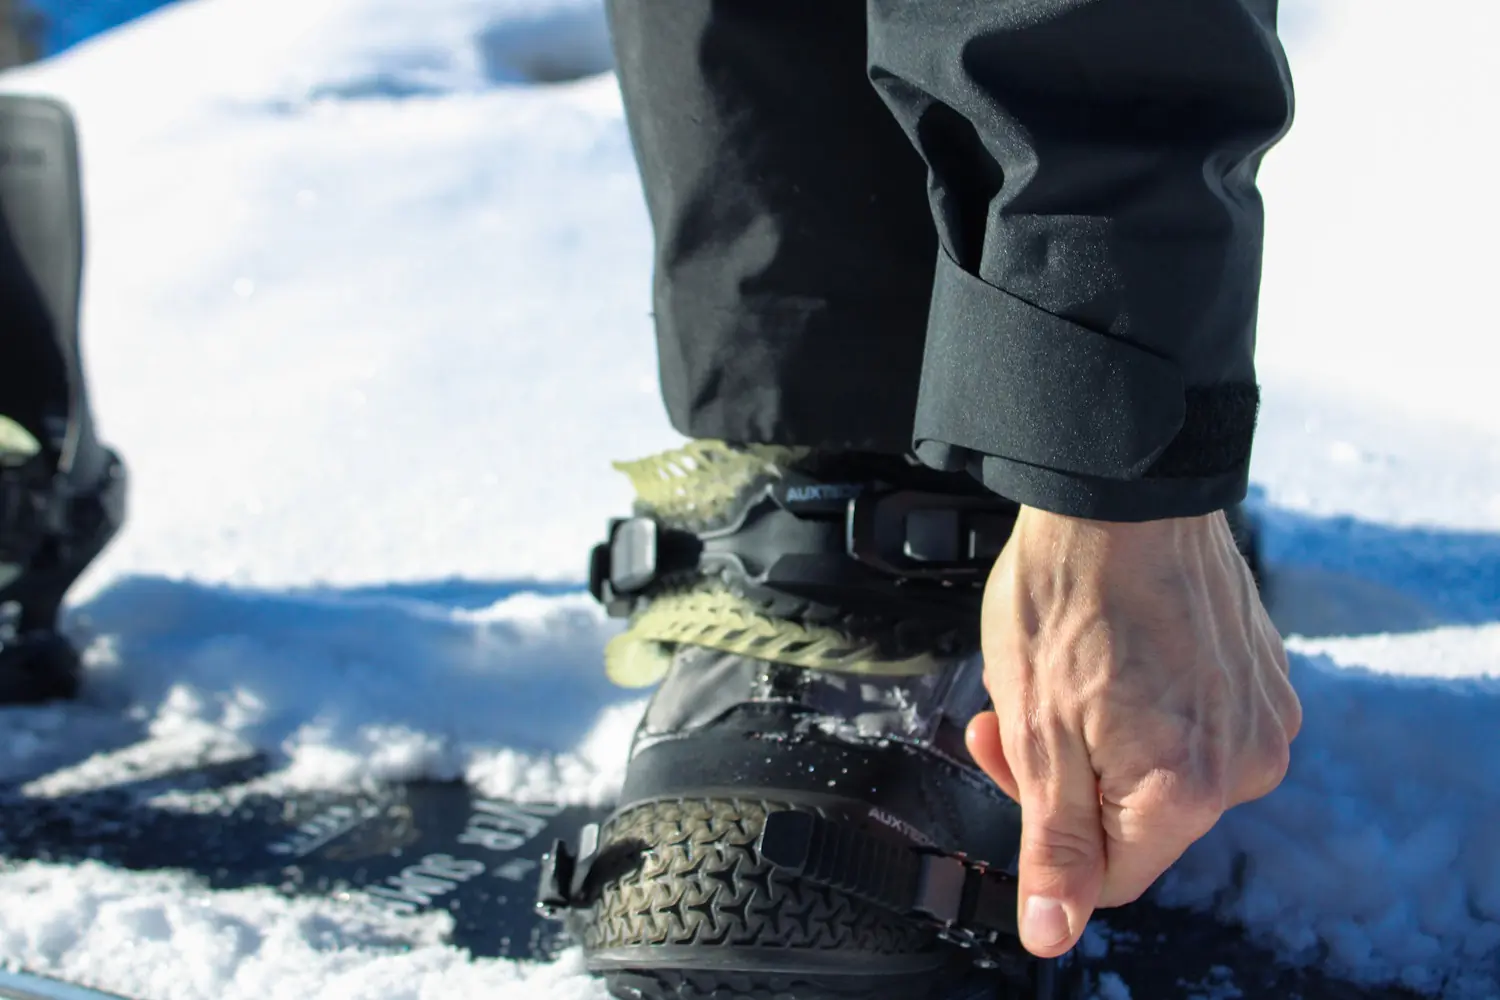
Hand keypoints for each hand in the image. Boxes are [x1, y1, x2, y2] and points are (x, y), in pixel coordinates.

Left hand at [965, 507, 1300, 957]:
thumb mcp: (1037, 730)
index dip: (1044, 829)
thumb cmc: (1071, 592)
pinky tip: (1115, 651)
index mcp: (1189, 791)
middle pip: (1135, 821)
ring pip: (1163, 770)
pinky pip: (1195, 723)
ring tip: (1070, 668)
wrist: (1121, 493)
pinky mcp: (1263, 676)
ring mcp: (1262, 715)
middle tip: (1020, 706)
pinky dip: (1146, 704)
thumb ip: (1052, 843)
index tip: (1007, 759)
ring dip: (1103, 736)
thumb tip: (1053, 932)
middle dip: (1067, 774)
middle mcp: (1246, 763)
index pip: (1110, 876)